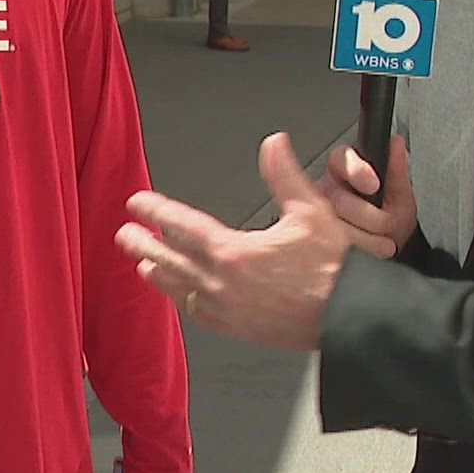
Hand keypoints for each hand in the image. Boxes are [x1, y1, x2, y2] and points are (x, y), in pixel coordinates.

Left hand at [115, 132, 351, 350]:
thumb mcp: (311, 211)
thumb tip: (274, 144)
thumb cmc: (333, 269)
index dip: (156, 211)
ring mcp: (228, 310)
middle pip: (171, 259)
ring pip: (180, 288)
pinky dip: (184, 300)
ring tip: (144, 264)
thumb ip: (285, 175)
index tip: (139, 203)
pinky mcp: (237, 328)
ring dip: (159, 273)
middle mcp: (223, 284)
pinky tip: (182, 296)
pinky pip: (199, 313)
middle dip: (145, 243)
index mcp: (235, 253)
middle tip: (125, 233)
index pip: (183, 226)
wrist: (348, 316)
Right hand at [316, 135, 416, 258]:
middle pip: (339, 199)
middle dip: (370, 215)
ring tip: (384, 241)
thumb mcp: (400, 192)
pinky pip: (335, 245)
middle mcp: (327, 189)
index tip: (373, 184)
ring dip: (367, 237)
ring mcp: (319, 215)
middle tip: (387, 222)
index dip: (356, 171)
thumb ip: (395, 168)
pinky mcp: (318, 237)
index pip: (341, 159)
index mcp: (344, 168)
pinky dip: (360, 248)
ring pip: (336, 225)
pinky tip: (372, 249)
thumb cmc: (391, 216)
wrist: (391, 247)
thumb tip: (395, 142)